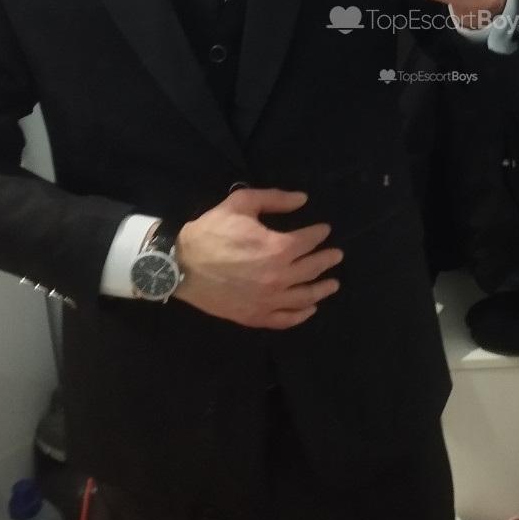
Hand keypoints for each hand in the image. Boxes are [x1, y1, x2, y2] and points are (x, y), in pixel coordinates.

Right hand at [172, 187, 341, 329]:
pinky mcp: (255, 316)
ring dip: (322, 289)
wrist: (182, 264)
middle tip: (336, 256)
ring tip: (333, 284)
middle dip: (327, 260)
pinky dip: (301, 315)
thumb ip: (275, 199)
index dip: (319, 233)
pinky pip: (286, 319)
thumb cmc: (212, 231)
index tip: (324, 230)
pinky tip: (309, 309)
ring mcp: (268, 300)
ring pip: (305, 297)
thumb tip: (303, 199)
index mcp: (278, 248)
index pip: (309, 241)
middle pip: (312, 269)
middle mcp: (279, 277)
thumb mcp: (242, 204)